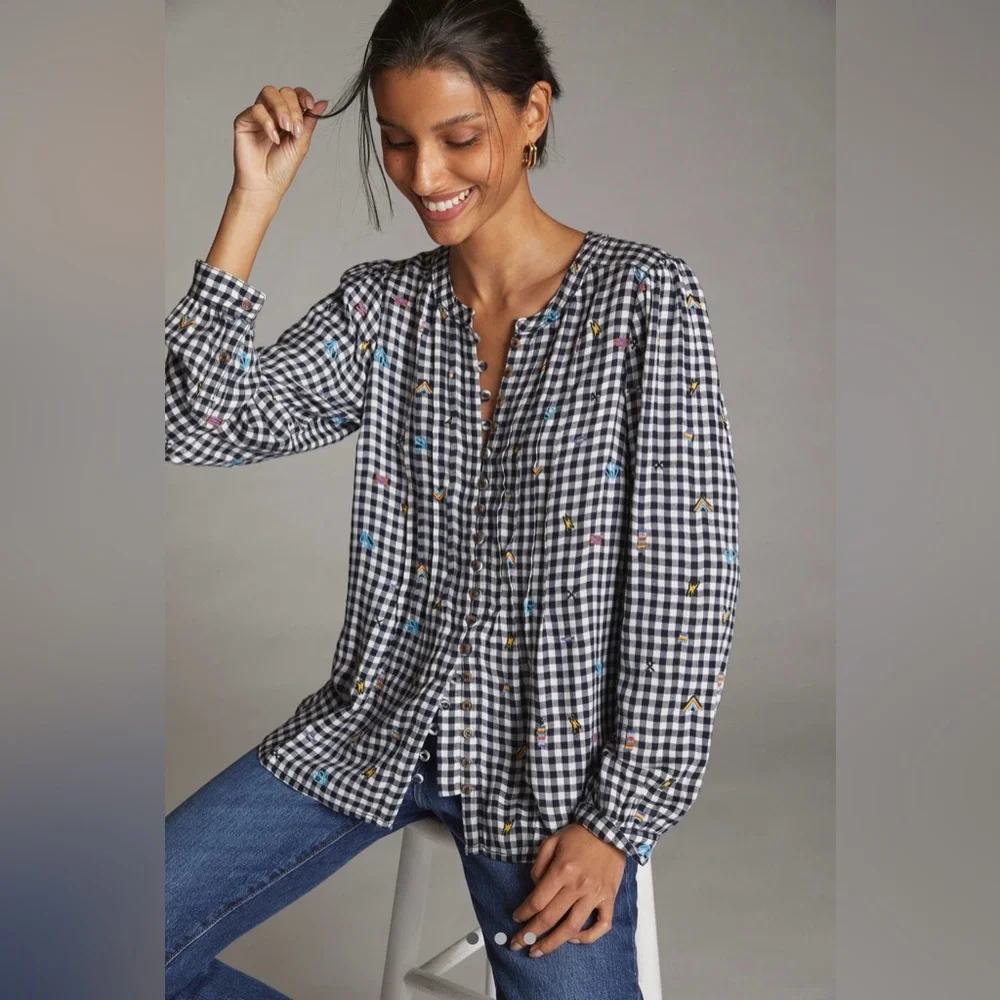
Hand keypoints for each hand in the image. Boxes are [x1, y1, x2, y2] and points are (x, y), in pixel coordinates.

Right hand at [231, 84, 328, 201]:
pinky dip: (267, 122)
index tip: (310, 105)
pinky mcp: (244, 121)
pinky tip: (273, 138)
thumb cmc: (282, 168)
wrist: (265, 185)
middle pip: (284, 92)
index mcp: (288, 116)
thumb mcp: (301, 144)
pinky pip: (256, 109)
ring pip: (269, 93)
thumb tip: (323, 103)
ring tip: (286, 129)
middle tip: (295, 129)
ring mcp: (258, 115)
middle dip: (293, 108)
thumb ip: (309, 122)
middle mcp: (273, 112)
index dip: (303, 95)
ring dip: (281, 109)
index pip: (296, 95)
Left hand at [509, 823, 625, 957]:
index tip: (516, 919)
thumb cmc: (580, 835)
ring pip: (572, 928)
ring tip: (538, 952)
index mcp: (562, 870)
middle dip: (530, 934)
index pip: (538, 900)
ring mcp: (595, 895)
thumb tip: (534, 887)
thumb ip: (539, 864)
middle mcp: (578, 886)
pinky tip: (574, 940)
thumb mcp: (552, 840)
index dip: (524, 913)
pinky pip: (601, 925)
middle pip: (550, 918)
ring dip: (552, 943)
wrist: (611, 830)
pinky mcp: (609, 899)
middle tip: (517, 944)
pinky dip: (588, 937)